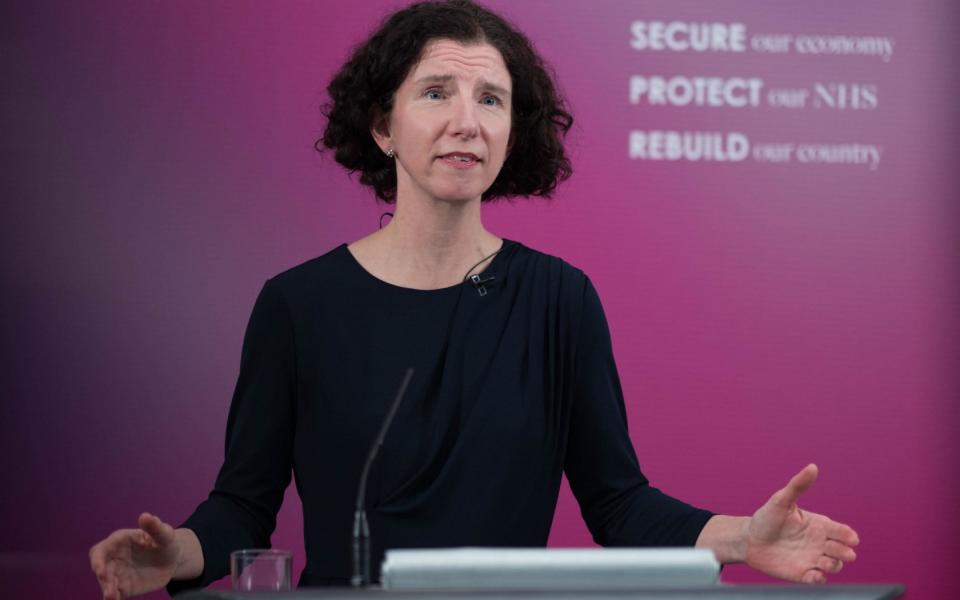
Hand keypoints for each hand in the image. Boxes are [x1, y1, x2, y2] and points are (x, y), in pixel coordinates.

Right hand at [89, 512, 179, 599]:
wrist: (172, 560)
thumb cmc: (165, 542)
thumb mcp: (164, 534)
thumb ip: (154, 527)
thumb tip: (145, 516)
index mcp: (119, 541)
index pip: (101, 549)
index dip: (98, 559)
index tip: (100, 569)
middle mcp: (114, 558)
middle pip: (100, 568)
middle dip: (102, 577)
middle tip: (108, 587)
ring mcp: (118, 574)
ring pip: (106, 583)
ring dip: (107, 590)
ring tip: (113, 597)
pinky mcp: (124, 587)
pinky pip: (115, 594)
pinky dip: (113, 598)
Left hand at [745, 464, 859, 582]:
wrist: (748, 539)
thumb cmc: (766, 518)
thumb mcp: (781, 500)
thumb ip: (798, 485)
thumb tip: (812, 467)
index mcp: (818, 526)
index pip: (840, 531)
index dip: (848, 535)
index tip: (852, 538)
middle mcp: (819, 543)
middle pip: (841, 550)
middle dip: (845, 552)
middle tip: (846, 553)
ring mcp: (812, 559)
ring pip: (833, 565)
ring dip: (833, 566)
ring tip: (825, 562)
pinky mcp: (802, 573)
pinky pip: (816, 579)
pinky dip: (819, 579)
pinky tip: (815, 575)